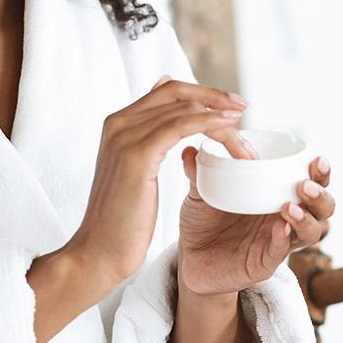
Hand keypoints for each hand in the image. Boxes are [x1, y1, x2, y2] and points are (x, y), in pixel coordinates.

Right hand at [71, 76, 257, 287]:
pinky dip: (208, 123)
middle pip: (175, 92)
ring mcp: (125, 136)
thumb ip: (147, 141)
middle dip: (214, 95)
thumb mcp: (133, 172)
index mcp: (117, 124)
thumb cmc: (121, 219)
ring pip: (183, 109)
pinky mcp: (137, 155)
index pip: (165, 91)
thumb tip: (166, 115)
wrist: (99, 250)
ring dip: (219, 117)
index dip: (201, 93)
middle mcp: (118, 123)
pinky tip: (228, 130)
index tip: (229, 105)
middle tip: (243, 106)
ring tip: (242, 132)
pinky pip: (181, 126)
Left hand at [174, 151, 334, 296]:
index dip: (320, 172)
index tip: (316, 159)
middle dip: (320, 195)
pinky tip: (279, 228)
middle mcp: (284, 217)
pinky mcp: (265, 263)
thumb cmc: (203, 221)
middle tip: (305, 185)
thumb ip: (197, 173)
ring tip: (290, 206)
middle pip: (322, 208)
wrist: (190, 258)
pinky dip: (283, 239)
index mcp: (277, 195)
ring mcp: (278, 241)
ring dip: (306, 218)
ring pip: (311, 232)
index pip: (311, 181)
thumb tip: (190, 148)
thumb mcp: (199, 193)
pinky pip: (281, 252)